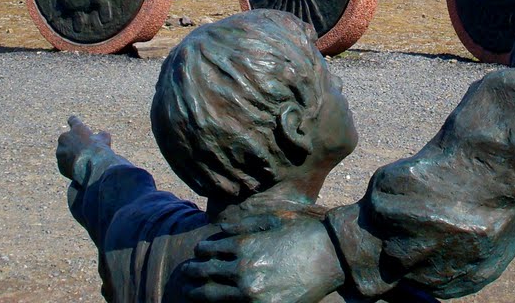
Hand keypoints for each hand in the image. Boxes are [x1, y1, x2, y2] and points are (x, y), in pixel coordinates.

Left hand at [55, 114, 112, 179]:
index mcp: (76, 128)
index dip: (73, 121)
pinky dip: (71, 166)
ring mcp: (61, 152)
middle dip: (73, 143)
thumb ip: (101, 135)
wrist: (91, 166)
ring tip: (83, 162)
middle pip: (67, 139)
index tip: (71, 120)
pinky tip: (80, 169)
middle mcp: (65, 138)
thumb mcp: (105, 139)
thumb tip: (101, 134)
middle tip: (83, 150)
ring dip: (72, 156)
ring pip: (65, 153)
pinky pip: (65, 165)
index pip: (73, 121)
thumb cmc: (99, 149)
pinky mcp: (60, 164)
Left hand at [183, 215, 344, 302]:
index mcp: (244, 245)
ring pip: (211, 295)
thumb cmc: (302, 234)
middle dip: (191, 273)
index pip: (208, 250)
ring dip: (197, 292)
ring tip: (190, 292)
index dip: (200, 252)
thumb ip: (241, 225)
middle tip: (184, 275)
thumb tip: (216, 230)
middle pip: (204, 274)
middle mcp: (243, 270)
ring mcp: (251, 293)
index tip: (197, 254)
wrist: (330, 257)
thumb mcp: (272, 220)